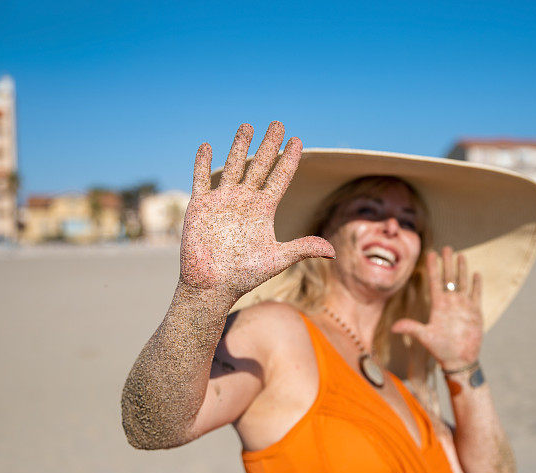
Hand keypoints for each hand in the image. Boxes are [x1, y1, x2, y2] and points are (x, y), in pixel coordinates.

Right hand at [179, 121, 334, 299]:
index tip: (297, 140)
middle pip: (259, 165)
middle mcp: (245, 201)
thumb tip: (334, 251)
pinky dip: (203, 163)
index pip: (280, 177)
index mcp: (263, 209)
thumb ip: (303, 248)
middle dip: (268, 144)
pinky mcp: (201, 206)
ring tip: (248, 126)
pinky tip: (207, 146)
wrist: (212, 286)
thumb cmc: (244, 275)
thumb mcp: (278, 259)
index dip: (289, 159)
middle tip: (277, 123)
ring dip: (240, 146)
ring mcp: (223, 201)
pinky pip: (202, 179)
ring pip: (233, 166)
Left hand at [391, 246, 482, 368]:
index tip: (431, 252)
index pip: (434, 281)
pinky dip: (476, 284)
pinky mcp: (475, 311)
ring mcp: (463, 306)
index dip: (433, 267)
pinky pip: (476, 294)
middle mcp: (450, 302)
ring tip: (460, 255)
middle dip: (448, 262)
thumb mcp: (425, 337)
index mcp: (438, 305)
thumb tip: (393, 328)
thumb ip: (411, 328)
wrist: (459, 360)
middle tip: (447, 247)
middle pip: (449, 277)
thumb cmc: (441, 350)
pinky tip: (476, 273)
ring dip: (462, 269)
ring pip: (462, 282)